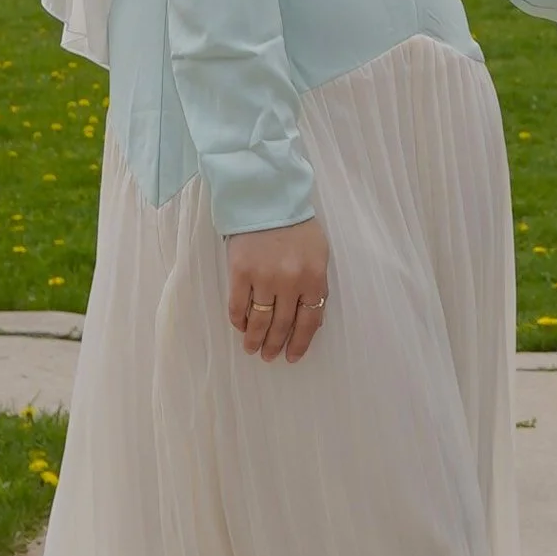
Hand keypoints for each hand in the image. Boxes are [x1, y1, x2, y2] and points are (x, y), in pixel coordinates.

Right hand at [226, 220, 329, 363]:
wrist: (267, 199)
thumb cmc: (296, 226)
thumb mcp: (318, 254)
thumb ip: (316, 285)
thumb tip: (312, 320)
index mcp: (314, 277)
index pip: (309, 320)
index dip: (300, 342)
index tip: (292, 356)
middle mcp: (290, 282)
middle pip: (283, 324)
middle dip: (275, 344)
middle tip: (269, 356)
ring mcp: (264, 277)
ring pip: (260, 319)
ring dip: (255, 338)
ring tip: (252, 349)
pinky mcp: (240, 272)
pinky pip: (238, 305)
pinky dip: (238, 320)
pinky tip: (240, 326)